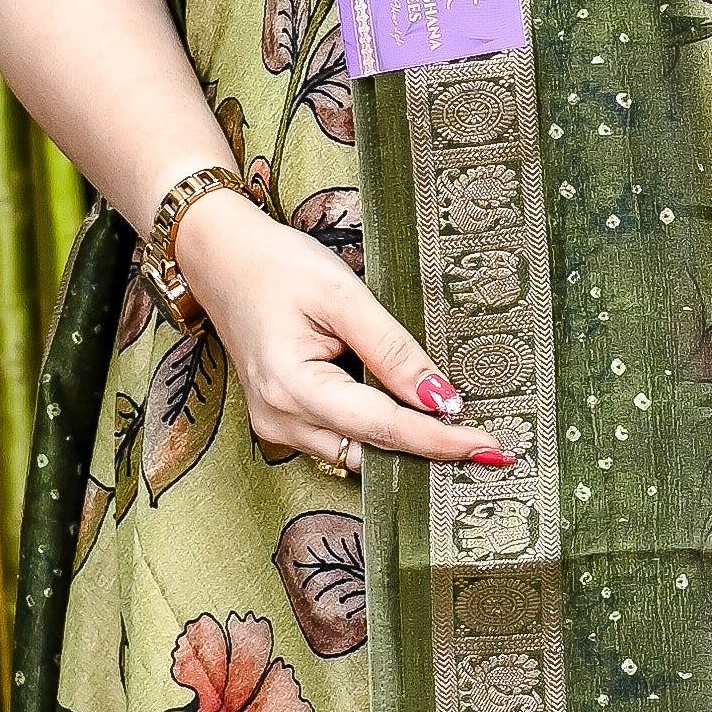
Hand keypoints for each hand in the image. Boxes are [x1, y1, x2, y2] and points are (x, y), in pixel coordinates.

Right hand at [176, 191, 509, 479]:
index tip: (491, 448)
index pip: (383, 427)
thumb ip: (394, 350)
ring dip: (405, 444)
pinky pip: (340, 441)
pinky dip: (378, 433)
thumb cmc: (277, 265)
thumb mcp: (343, 296)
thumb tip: (444, 399)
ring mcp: (277, 425)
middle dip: (430, 449)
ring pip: (358, 453)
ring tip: (459, 431)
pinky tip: (412, 417)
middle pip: (373, 450)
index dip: (441, 440)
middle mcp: (281, 419)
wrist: (220, 258)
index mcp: (293, 387)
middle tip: (490, 444)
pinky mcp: (281, 420)